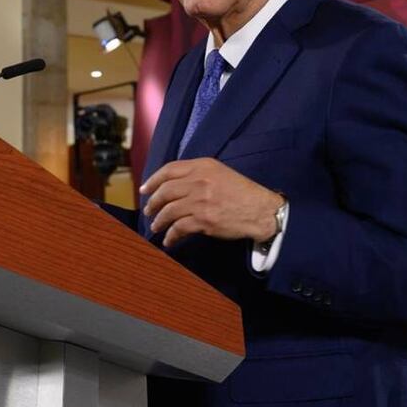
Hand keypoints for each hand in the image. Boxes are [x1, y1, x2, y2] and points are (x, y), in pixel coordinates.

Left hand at [140, 158, 283, 247]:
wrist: (262, 210)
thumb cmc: (242, 192)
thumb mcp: (220, 173)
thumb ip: (197, 174)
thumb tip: (172, 185)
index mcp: (203, 166)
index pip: (169, 169)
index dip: (153, 180)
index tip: (144, 190)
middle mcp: (200, 181)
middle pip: (165, 191)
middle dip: (152, 202)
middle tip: (148, 210)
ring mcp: (201, 201)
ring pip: (168, 210)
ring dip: (159, 220)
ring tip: (156, 226)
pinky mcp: (204, 220)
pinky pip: (179, 228)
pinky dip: (171, 235)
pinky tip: (169, 240)